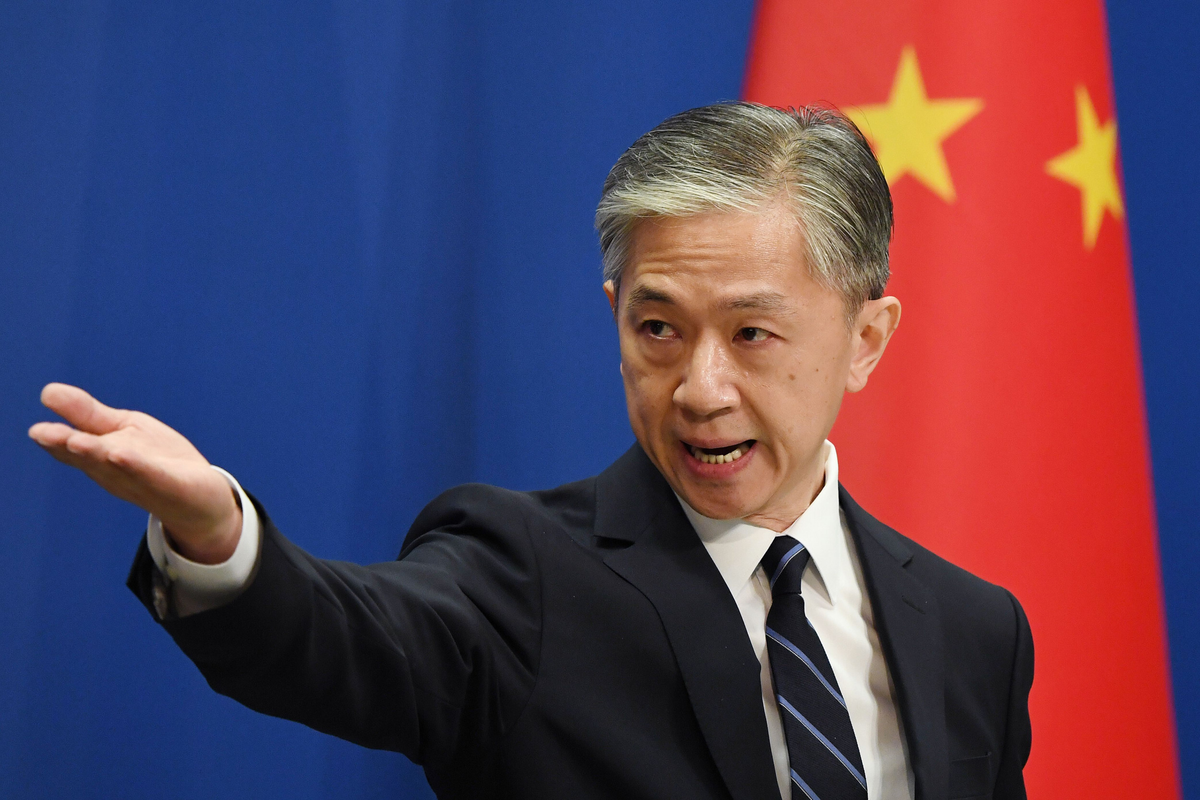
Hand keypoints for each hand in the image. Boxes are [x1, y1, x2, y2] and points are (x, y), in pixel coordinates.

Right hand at [29, 383, 242, 563]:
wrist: (202, 499)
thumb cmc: (157, 461)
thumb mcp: (124, 430)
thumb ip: (88, 414)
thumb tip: (47, 392)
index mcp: (100, 458)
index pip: (71, 449)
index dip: (54, 440)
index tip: (37, 430)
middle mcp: (115, 473)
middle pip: (89, 457)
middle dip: (67, 445)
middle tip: (42, 433)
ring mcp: (142, 481)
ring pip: (116, 466)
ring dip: (96, 453)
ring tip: (76, 441)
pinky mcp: (172, 485)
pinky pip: (152, 475)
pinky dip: (136, 465)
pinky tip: (120, 453)